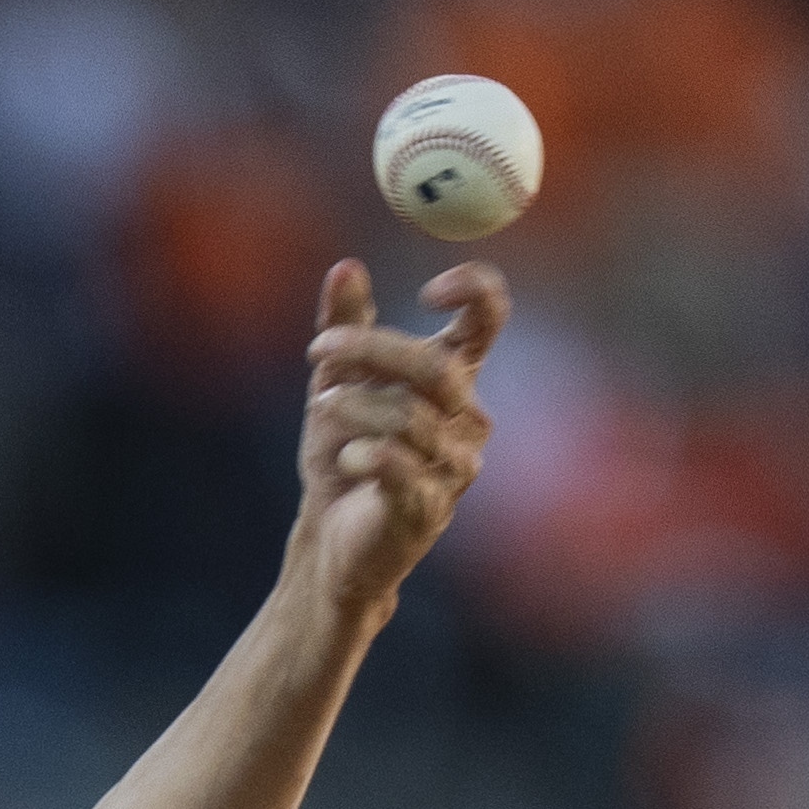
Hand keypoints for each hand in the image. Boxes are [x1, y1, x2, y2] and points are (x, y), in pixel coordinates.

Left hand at [291, 256, 505, 619]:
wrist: (329, 542)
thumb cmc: (341, 458)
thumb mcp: (335, 382)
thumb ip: (344, 326)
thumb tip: (345, 266)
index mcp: (454, 380)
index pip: (487, 321)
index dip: (475, 292)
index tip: (431, 290)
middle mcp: (466, 421)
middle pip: (437, 370)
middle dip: (374, 351)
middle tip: (320, 346)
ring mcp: (453, 468)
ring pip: (411, 418)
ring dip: (357, 405)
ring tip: (322, 406)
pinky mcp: (426, 509)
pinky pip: (400, 466)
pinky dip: (366, 453)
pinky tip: (347, 457)